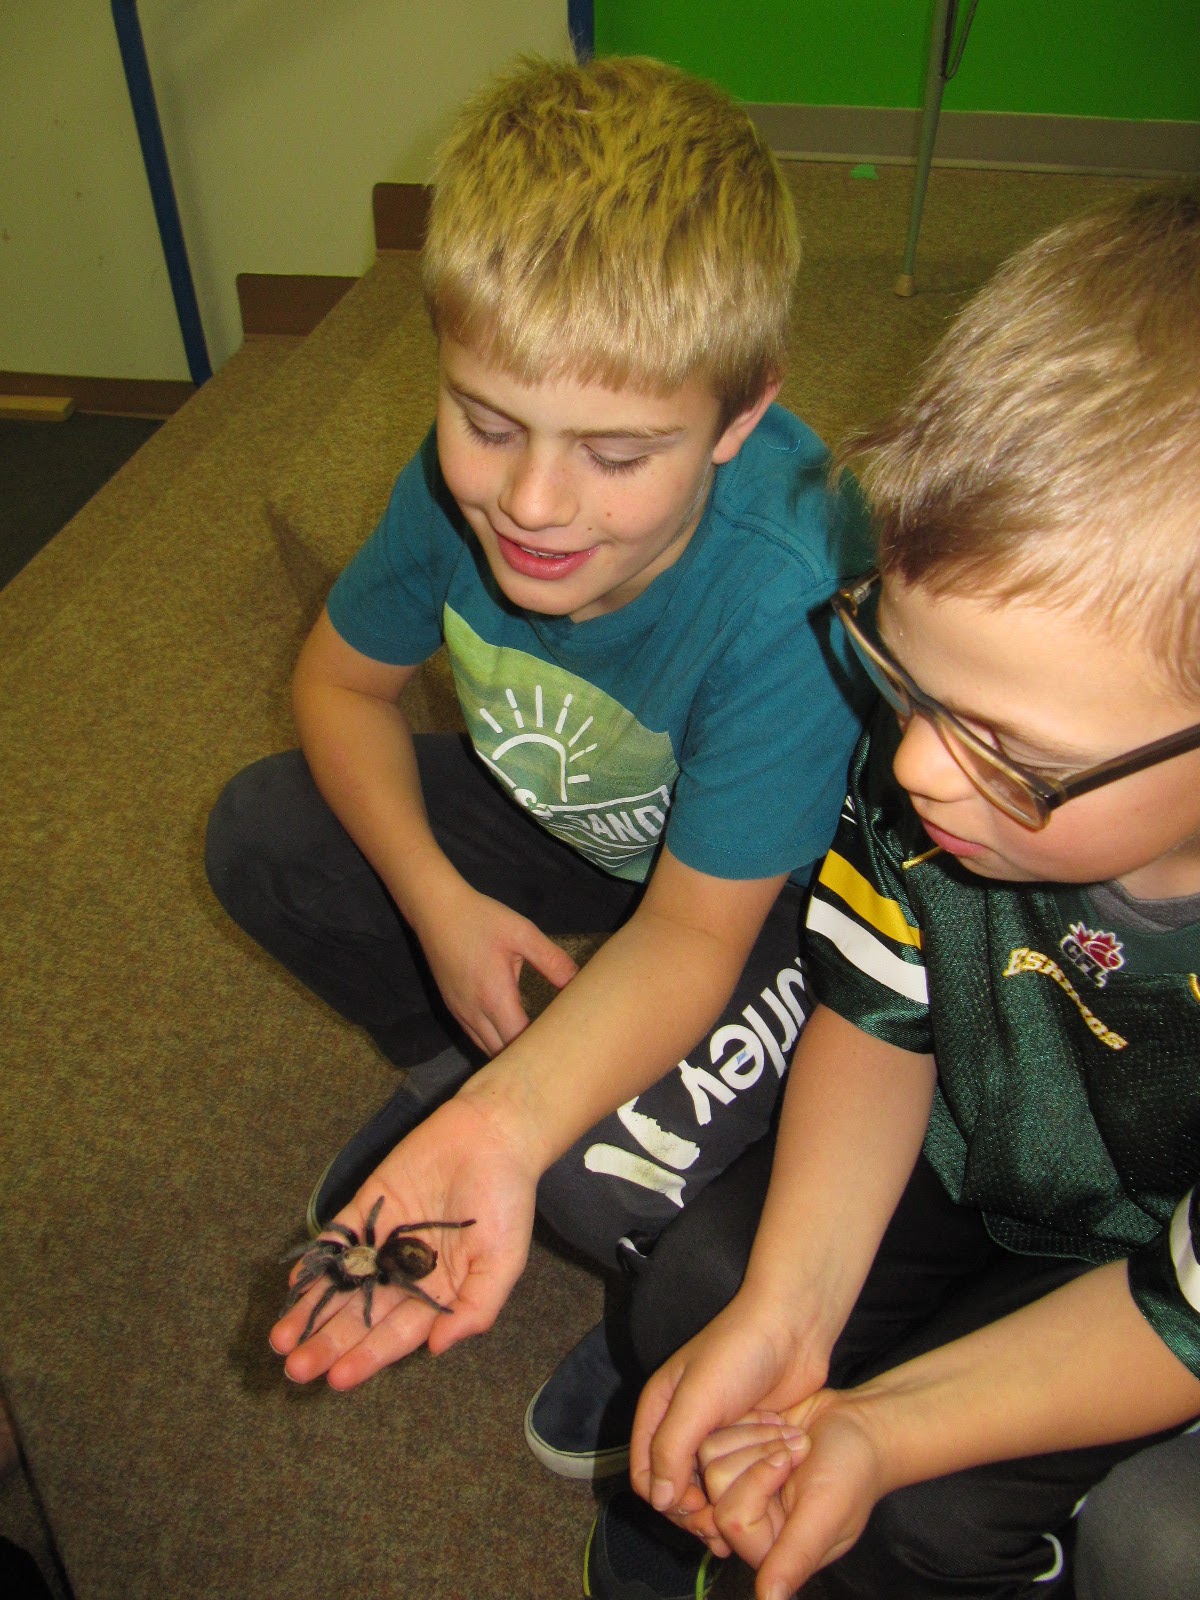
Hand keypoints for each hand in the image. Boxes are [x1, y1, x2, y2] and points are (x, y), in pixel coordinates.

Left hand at [269, 1092, 537, 1385]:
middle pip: (361, 1316)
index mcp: (439, 1293)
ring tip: (280, 1341)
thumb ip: (477, 1307)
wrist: (492, 1134)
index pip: (396, 1334)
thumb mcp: (504, 1260)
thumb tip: (436, 1347)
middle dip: (328, 1342)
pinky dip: (316, 1262)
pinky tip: (296, 1284)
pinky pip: (337, 1239)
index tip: (337, 1380)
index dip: (367, 1357)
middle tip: (295, 1369)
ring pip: (343, 1283)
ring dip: (312, 1310)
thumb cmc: (506, 1199)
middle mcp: (405, 1273)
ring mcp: (383, 1240)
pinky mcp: (369, 1207)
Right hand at [411, 877, 577, 1055]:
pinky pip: (475, 1037)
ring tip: (535, 1046)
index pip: (519, 1040)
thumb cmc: (482, 919)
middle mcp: (474, 1012)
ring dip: (508, 1051)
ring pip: (486, 1048)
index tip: (562, 1044)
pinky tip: (510, 1033)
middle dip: (526, 1055)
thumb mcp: (523, 933)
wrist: (436, 910)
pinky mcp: (452, 1007)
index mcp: (494, 996)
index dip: (540, 1047)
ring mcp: (460, 1012)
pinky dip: (493, 1041)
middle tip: (553, 1049)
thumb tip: (578, 983)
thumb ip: (552, 961)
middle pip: (502, 1053)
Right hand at [630, 1291, 829, 1518]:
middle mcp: (681, 1424)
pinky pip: (733, 1478)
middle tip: (720, 1527)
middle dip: (692, 1511)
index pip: (644, 1473)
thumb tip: (658, 1501)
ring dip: (717, 1508)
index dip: (665, 1498)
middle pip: (673, 1487)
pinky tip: (754, 1507)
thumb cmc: (740, 1354)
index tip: (697, 1508)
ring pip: (704, 1488)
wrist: (792, 1328)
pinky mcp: (743, 1438)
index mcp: (658, 1410)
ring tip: (737, 1525)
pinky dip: (739, 1495)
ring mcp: (714, 1433)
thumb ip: (672, 1448)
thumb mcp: (698, 1399)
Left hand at [701, 1393, 884, 1599]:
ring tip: (791, 1437)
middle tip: (797, 1449)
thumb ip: (794, 1558)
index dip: (757, 1481)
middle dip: (759, 1454)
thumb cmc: (853, 1473)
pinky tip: (779, 1424)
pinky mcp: (738, 1451)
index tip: (790, 1461)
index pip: (730, 1518)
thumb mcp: (825, 1516)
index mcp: (768, 1546)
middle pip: (715, 1483)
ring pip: (711, 1454)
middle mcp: (749, 1517)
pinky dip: (750, 1420)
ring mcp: (739, 1482)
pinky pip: (716, 1431)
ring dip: (757, 1435)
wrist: (862, 1427)